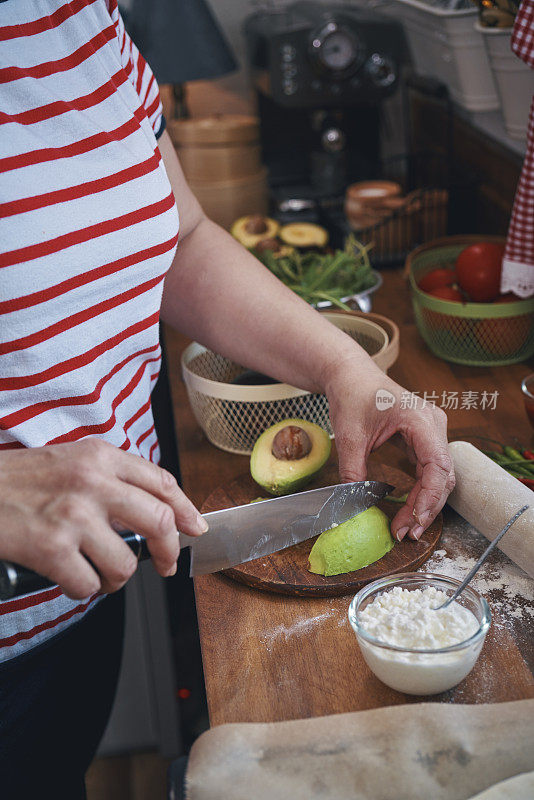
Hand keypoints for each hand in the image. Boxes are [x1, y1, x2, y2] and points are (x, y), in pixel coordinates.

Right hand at [0, 439, 206, 598]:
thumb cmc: (17, 480)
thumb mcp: (69, 460)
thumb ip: (109, 477)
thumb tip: (152, 508)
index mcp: (100, 456)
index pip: (161, 481)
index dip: (185, 508)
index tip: (194, 527)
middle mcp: (92, 481)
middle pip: (158, 521)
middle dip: (168, 551)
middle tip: (164, 565)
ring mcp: (73, 515)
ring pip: (125, 563)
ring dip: (116, 579)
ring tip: (98, 573)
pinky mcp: (51, 548)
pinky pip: (88, 585)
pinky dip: (83, 590)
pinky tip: (69, 579)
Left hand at [324, 358, 454, 540]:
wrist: (350, 374)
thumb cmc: (351, 395)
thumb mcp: (349, 436)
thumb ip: (352, 472)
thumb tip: (352, 507)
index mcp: (421, 419)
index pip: (438, 465)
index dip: (428, 497)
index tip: (413, 520)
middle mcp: (434, 425)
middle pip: (443, 475)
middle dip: (427, 507)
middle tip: (407, 533)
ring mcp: (431, 432)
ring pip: (439, 476)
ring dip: (425, 503)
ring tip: (406, 527)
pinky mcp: (423, 439)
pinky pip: (429, 470)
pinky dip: (420, 491)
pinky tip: (408, 510)